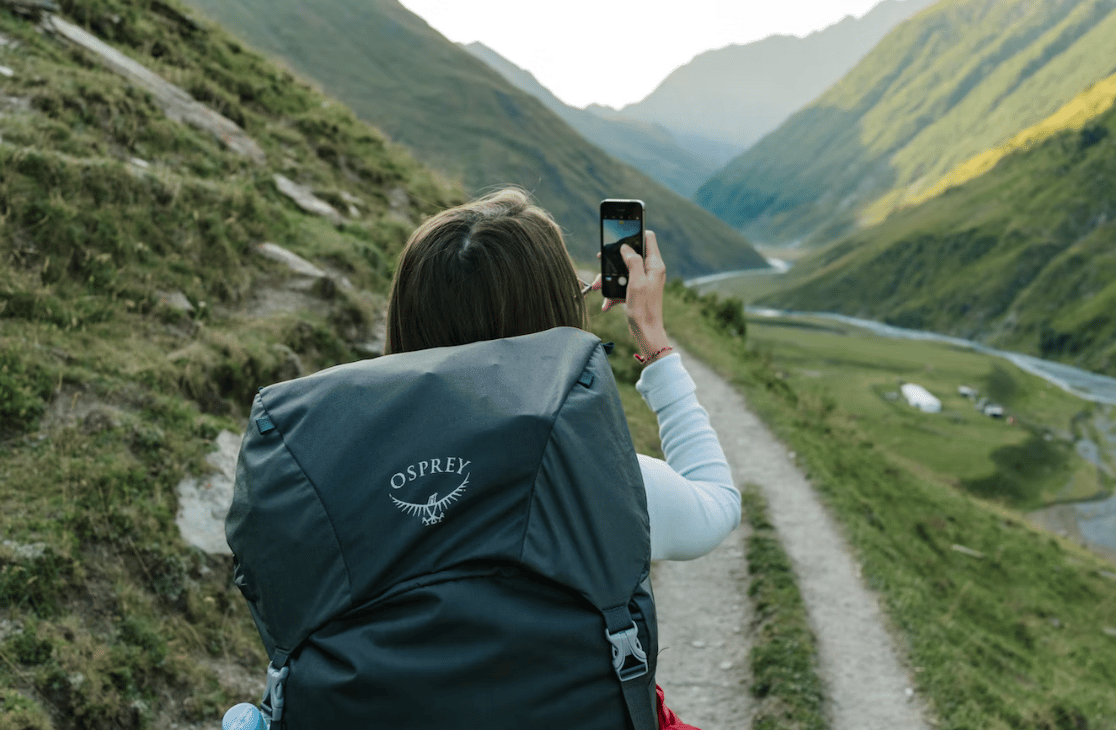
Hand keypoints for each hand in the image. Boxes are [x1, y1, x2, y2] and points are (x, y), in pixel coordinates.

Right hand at [594, 231, 669, 361]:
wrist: (646, 333)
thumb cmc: (644, 309)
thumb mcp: (636, 282)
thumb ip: (632, 261)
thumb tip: (626, 246)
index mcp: (655, 265)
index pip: (648, 238)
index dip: (635, 233)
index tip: (620, 233)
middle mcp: (650, 270)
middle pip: (630, 254)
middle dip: (613, 260)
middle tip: (600, 260)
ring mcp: (643, 281)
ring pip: (622, 271)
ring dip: (608, 279)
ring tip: (596, 287)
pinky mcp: (636, 291)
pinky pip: (621, 286)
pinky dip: (612, 293)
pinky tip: (606, 303)